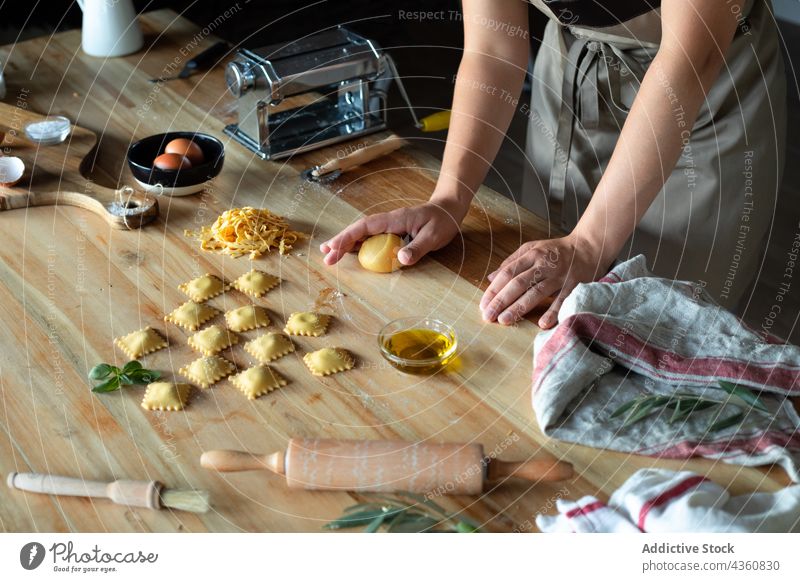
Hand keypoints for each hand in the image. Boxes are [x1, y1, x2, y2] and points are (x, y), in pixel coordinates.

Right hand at [320, 198, 467, 265]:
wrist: (449, 210)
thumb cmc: (442, 221)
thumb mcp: (434, 236)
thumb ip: (418, 248)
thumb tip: (401, 259)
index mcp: (394, 219)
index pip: (365, 227)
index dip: (348, 237)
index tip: (335, 248)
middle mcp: (387, 222)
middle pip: (358, 230)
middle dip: (341, 242)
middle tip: (326, 257)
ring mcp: (388, 227)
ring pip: (362, 234)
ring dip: (346, 244)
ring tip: (329, 254)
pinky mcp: (392, 232)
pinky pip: (371, 239)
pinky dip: (358, 245)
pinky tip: (350, 253)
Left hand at [479, 232, 613, 328]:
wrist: (589, 247)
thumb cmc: (556, 251)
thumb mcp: (532, 248)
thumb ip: (511, 262)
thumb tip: (491, 278)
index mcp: (532, 255)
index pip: (508, 272)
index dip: (494, 289)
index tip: (483, 304)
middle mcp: (544, 265)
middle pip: (519, 283)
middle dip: (502, 300)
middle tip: (488, 316)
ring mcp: (559, 276)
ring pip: (536, 292)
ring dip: (519, 307)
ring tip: (505, 320)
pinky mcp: (574, 285)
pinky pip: (562, 300)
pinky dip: (553, 312)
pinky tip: (542, 324)